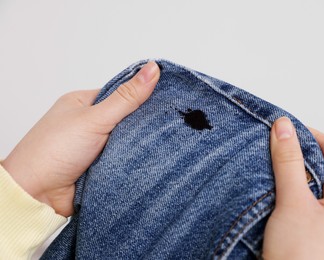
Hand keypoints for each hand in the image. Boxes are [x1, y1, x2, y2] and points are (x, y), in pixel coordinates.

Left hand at [2, 61, 159, 216]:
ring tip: (159, 144)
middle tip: (164, 125)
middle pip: (125, 119)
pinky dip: (131, 161)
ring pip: (126, 141)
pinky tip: (146, 160)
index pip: (120, 94)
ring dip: (135, 146)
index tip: (165, 99)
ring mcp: (94, 146)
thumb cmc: (53, 151)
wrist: (35, 195)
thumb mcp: (95, 118)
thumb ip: (126, 97)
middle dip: (140, 125)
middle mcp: (88, 123)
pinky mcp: (100, 166)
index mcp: (83, 103)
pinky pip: (123, 160)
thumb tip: (152, 68)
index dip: (141, 96)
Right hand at [262, 117, 323, 259]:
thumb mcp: (293, 202)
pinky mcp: (317, 225)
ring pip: (310, 180)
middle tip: (269, 145)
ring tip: (267, 166)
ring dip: (288, 171)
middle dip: (294, 153)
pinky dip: (287, 188)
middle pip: (322, 162)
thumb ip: (288, 161)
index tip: (281, 128)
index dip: (306, 134)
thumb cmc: (304, 259)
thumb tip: (283, 128)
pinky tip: (270, 186)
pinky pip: (304, 197)